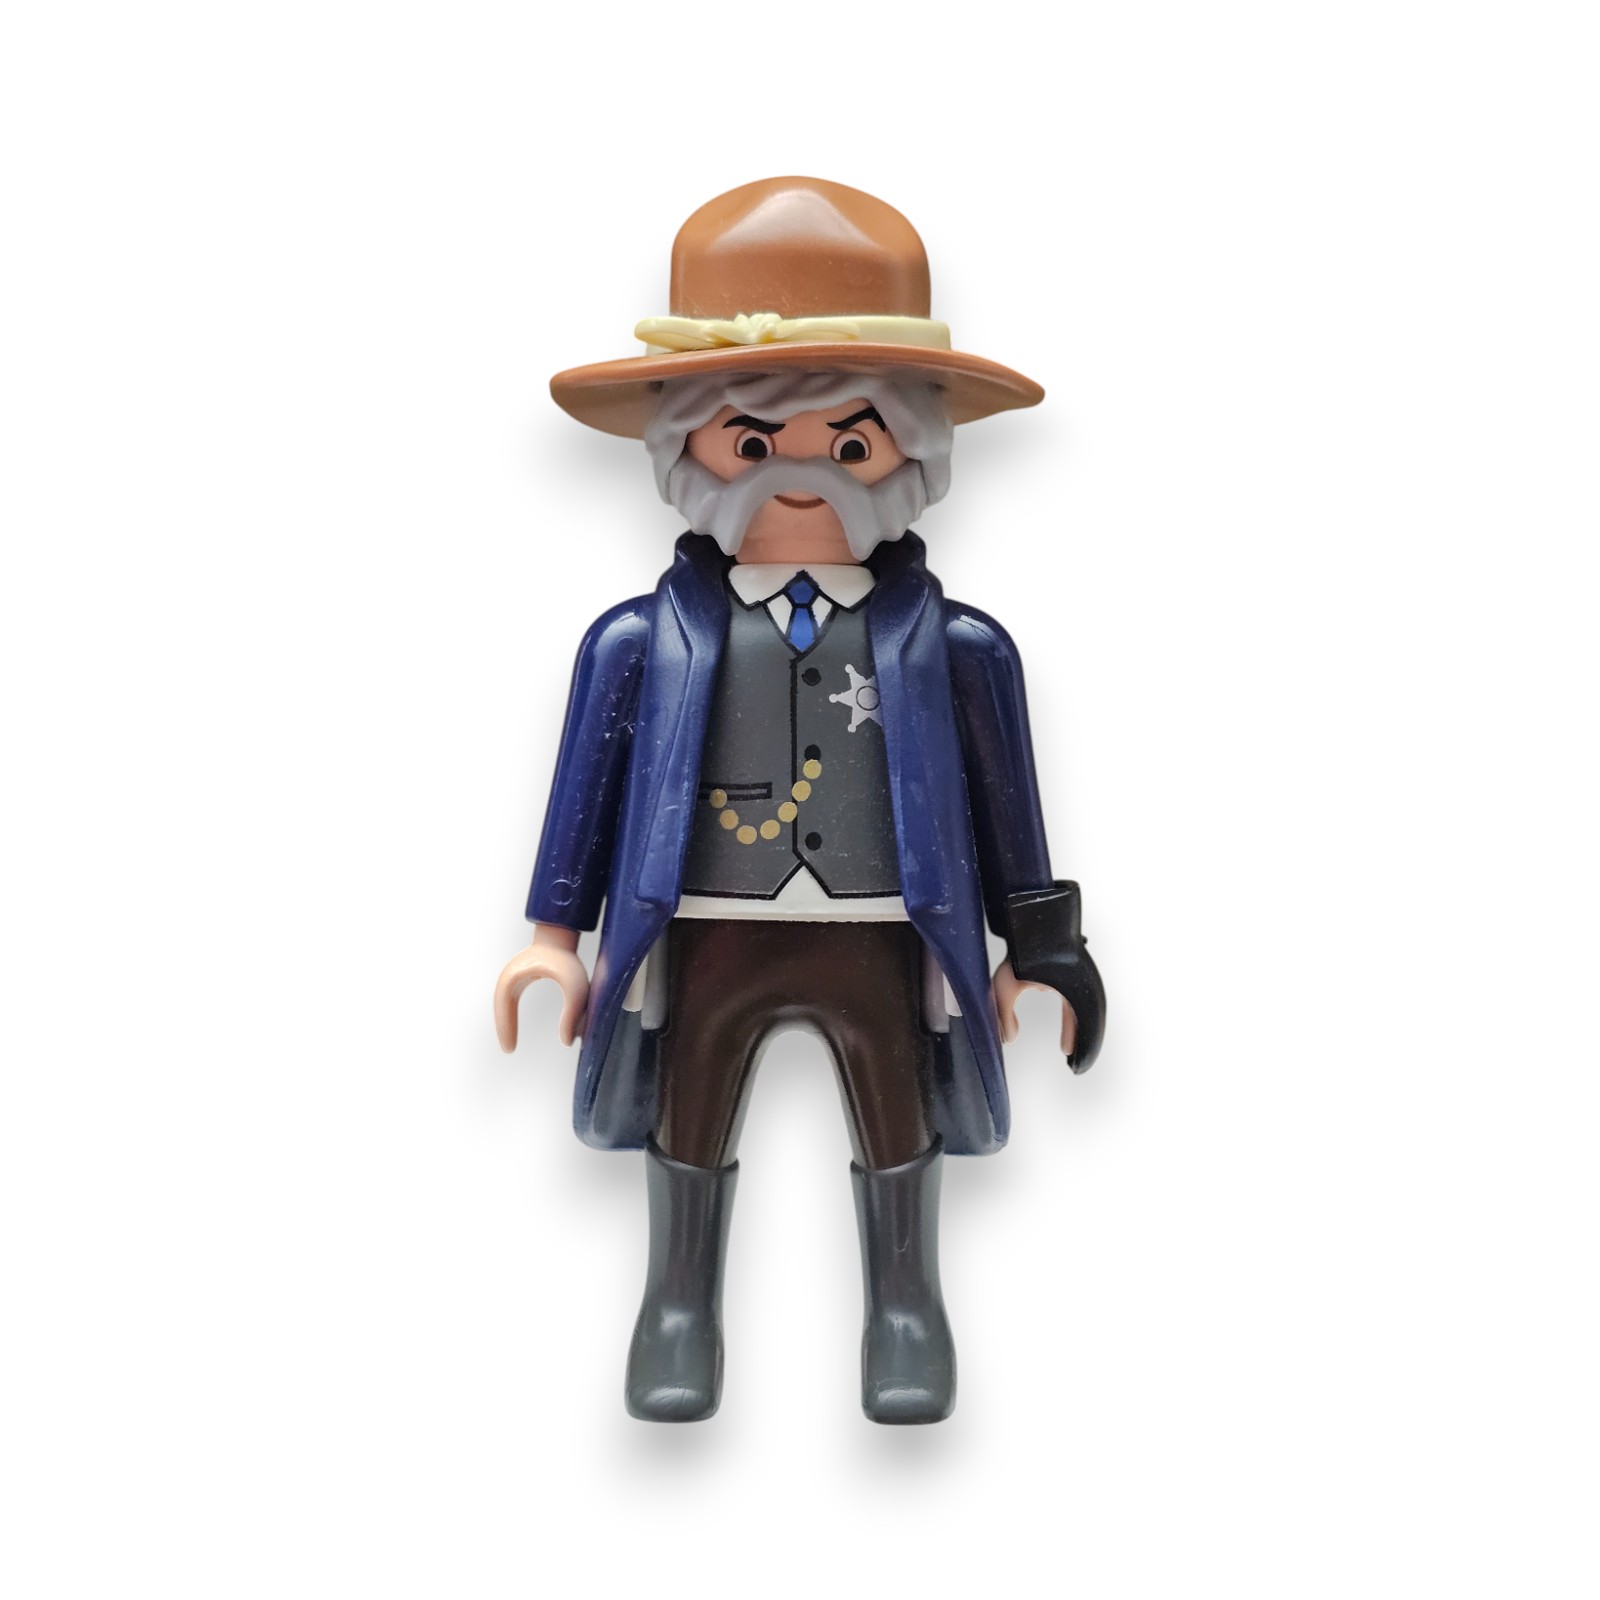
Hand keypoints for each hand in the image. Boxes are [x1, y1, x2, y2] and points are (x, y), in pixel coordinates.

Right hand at [494, 923, 589, 1051]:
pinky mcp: (518, 978)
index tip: (509, 1048)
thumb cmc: (568, 960)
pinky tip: (512, 1031)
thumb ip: (573, 1014)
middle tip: (508, 1049)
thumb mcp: (576, 987)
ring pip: (503, 1005)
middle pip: (500, 1006)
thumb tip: (567, 1042)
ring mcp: (512, 976)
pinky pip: (508, 1001)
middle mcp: (509, 975)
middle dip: (503, 1028)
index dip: (506, 1027)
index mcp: (516, 975)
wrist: (561, 937)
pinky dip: (508, 1016)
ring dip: (505, 1023)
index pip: (504, 1006)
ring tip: (509, 1044)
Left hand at [992, 956, 1077, 1057]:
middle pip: (1085, 1013)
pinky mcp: (1069, 972)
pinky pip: (1074, 999)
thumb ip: (1004, 1014)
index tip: (1066, 1051)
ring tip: (1069, 1046)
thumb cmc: (1015, 953)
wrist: (1022, 926)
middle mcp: (1075, 977)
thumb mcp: (1004, 986)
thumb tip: (1009, 1040)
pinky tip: (1065, 1031)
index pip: (1074, 1016)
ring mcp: (1075, 973)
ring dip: (1077, 1028)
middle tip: (1073, 1056)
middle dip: (1081, 1036)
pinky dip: (1072, 1018)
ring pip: (1082, 1008)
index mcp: (1064, 982)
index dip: (1071, 1034)